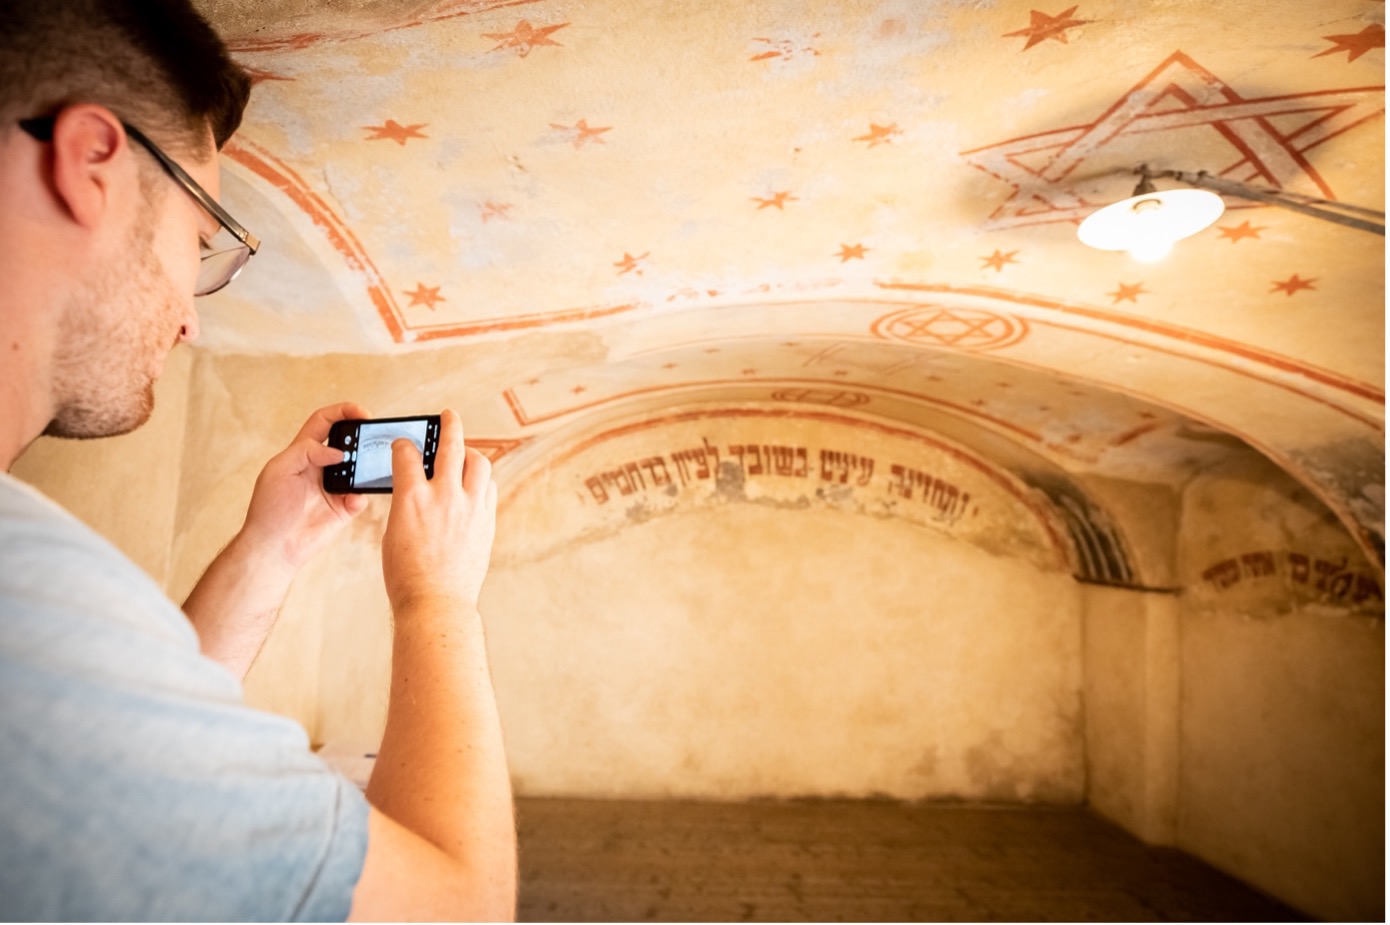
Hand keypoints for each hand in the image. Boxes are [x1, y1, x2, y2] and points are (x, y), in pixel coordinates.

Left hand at [239, 402, 370, 571]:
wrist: (273, 548)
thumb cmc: (268, 509)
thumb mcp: (279, 470)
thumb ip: (305, 451)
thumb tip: (338, 451)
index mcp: (303, 452)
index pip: (324, 422)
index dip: (342, 411)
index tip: (361, 412)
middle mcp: (321, 467)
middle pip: (348, 442)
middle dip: (361, 437)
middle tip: (372, 439)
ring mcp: (334, 488)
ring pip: (359, 469)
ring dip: (364, 468)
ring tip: (363, 471)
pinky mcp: (343, 509)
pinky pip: (360, 497)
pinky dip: (360, 497)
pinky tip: (351, 501)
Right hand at [381, 409, 496, 611]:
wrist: (435, 602)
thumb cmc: (406, 575)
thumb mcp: (393, 532)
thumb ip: (407, 503)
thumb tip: (415, 490)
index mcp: (411, 498)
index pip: (408, 453)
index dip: (404, 444)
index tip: (405, 443)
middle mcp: (444, 496)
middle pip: (452, 445)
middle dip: (449, 424)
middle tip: (449, 416)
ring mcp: (470, 507)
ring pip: (479, 462)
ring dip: (471, 453)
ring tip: (465, 452)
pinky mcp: (486, 521)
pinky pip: (489, 487)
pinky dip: (481, 479)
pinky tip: (475, 483)